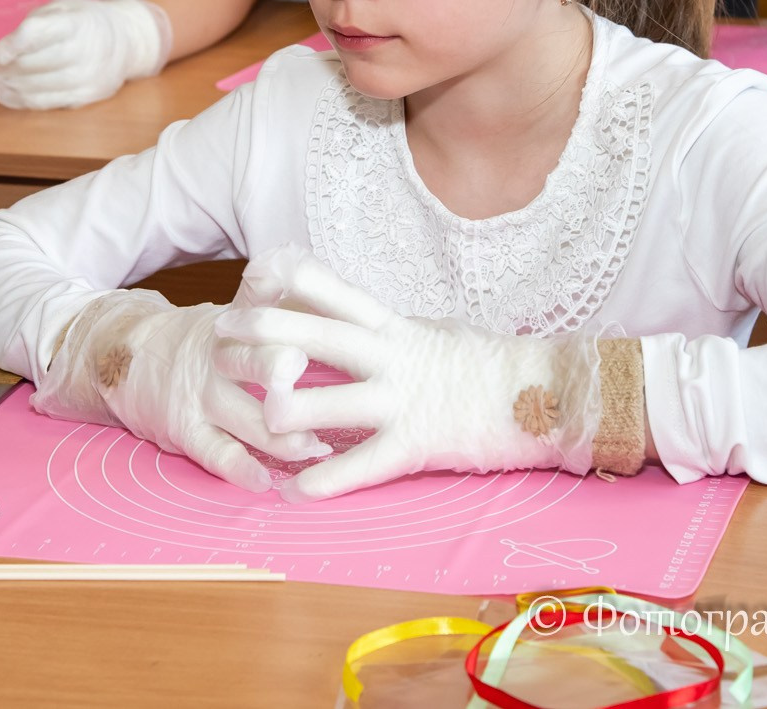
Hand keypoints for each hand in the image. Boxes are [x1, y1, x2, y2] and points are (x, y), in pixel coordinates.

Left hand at [0, 0, 171, 108]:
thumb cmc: (84, 22)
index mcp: (77, 22)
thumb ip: (31, 25)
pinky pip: (45, 102)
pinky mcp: (85, 97)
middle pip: (31, 64)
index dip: (16, 44)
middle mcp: (84, 50)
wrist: (127, 41)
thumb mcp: (62, 8)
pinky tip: (3, 94)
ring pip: (34, 86)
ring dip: (2, 85)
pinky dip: (19, 100)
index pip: (42, 33)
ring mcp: (86, 77)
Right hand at [31, 289, 323, 490]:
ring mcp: (202, 397)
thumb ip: (272, 290)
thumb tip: (300, 258)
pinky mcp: (186, 431)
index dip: (287, 318)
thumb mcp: (236, 308)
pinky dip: (241, 470)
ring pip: (244, 418)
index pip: (265, 317)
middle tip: (302, 377)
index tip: (313, 325)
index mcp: (238, 324)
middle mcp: (220, 357)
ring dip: (281, 435)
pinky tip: (267, 482)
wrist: (131, 358)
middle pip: (250, 361)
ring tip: (314, 447)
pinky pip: (216, 455)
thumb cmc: (208, 339)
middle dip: (275, 370)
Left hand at [216, 248, 604, 500]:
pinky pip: (363, 464)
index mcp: (394, 326)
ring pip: (333, 402)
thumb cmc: (486, 364)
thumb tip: (350, 314)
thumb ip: (389, 328)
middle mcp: (393, 356)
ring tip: (255, 419)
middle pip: (319, 337)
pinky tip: (294, 492)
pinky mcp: (417, 443)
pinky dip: (325, 481)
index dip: (290, 281)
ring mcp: (403, 399)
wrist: (544, 395)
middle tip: (221, 330)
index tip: (253, 274)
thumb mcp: (431, 332)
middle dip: (268, 333)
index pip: (335, 291)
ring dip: (289, 411)